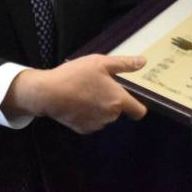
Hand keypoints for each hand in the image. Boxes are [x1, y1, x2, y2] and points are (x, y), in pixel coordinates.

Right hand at [4, 54, 147, 133]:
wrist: (48, 93)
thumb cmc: (76, 75)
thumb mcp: (101, 62)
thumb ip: (124, 64)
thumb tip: (143, 62)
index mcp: (118, 100)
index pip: (139, 111)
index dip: (138, 106)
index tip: (132, 99)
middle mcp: (110, 116)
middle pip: (118, 110)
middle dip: (111, 99)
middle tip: (97, 85)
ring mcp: (96, 124)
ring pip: (104, 116)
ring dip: (99, 107)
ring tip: (85, 92)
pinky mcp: (82, 129)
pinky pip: (91, 121)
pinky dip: (87, 114)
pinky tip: (77, 102)